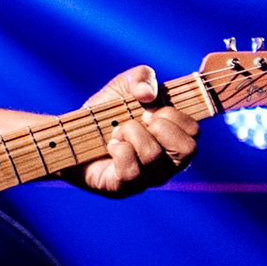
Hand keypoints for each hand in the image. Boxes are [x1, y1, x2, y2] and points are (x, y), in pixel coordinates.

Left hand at [70, 65, 198, 196]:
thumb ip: (142, 77)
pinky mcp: (124, 188)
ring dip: (130, 133)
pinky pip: (131, 172)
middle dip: (158, 126)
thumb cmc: (106, 113)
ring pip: (154, 155)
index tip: (149, 109)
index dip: (173, 115)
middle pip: (187, 149)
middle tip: (137, 121)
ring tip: (116, 132)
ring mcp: (148, 179)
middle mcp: (168, 164)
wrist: (72, 134)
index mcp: (175, 140)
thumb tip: (147, 94)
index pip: (194, 131)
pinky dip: (119, 151)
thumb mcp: (124, 85)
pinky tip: (111, 145)